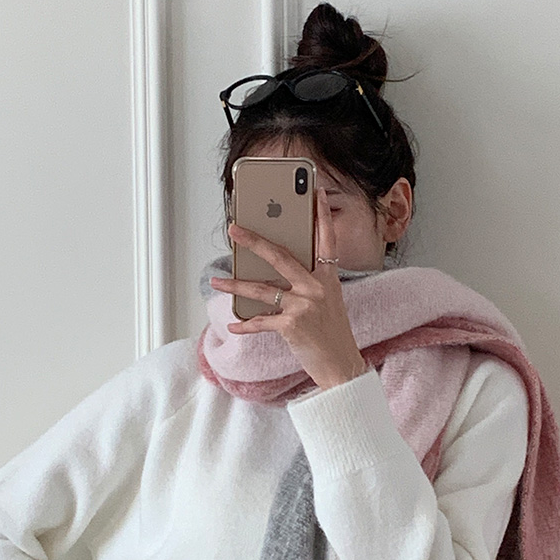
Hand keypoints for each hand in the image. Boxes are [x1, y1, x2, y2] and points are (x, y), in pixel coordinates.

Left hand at [218, 183, 370, 394]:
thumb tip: (276, 274)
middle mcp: (316, 287)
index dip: (322, 216)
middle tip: (234, 229)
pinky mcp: (292, 325)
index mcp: (328, 278)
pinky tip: (233, 324)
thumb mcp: (328, 302)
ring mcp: (304, 305)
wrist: (341, 366)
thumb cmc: (332, 334)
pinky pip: (261, 321)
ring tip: (217, 282)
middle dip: (254, 241)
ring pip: (262, 289)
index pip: (326, 240)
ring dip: (235, 286)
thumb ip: (308, 284)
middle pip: (280, 256)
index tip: (316, 193)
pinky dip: (245, 325)